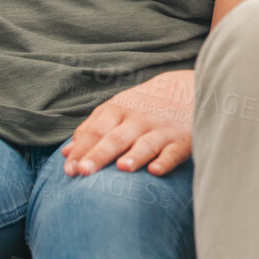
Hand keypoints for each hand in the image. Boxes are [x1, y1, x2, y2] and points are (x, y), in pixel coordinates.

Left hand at [61, 70, 193, 176]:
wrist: (192, 87)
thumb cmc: (146, 105)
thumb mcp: (118, 108)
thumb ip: (92, 128)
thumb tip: (66, 153)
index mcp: (119, 110)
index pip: (96, 131)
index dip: (82, 149)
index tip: (69, 170)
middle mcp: (139, 119)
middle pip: (116, 138)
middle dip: (100, 154)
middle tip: (83, 171)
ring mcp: (162, 130)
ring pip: (146, 144)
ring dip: (134, 155)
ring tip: (121, 168)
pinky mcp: (183, 140)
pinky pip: (173, 152)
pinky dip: (165, 161)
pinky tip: (155, 171)